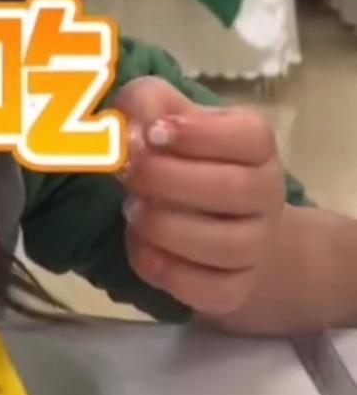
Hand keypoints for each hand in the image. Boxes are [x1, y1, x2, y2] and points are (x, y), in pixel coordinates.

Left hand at [116, 78, 285, 318]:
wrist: (226, 227)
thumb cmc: (187, 161)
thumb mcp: (166, 117)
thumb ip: (147, 105)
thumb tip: (130, 126)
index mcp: (256, 147)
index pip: (251, 136)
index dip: (200, 134)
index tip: (153, 133)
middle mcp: (266, 195)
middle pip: (236, 190)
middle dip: (170, 181)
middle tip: (128, 174)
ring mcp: (255, 246)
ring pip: (227, 245)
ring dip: (166, 228)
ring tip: (131, 211)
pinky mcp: (234, 289)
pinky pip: (209, 289)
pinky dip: (167, 271)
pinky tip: (141, 247)